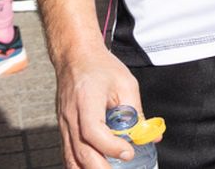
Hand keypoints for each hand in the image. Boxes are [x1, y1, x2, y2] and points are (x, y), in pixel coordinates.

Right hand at [53, 43, 143, 168]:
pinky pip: (68, 154)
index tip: (129, 152)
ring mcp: (63, 124)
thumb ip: (137, 112)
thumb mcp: (125, 84)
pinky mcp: (63, 129)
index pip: (93, 130)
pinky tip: (94, 168)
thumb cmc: (100, 67)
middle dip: (100, 168)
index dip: (111, 146)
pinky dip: (79, 166)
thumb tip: (152, 136)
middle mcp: (70, 115)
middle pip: (81, 150)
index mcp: (86, 99)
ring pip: (71, 157)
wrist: (76, 57)